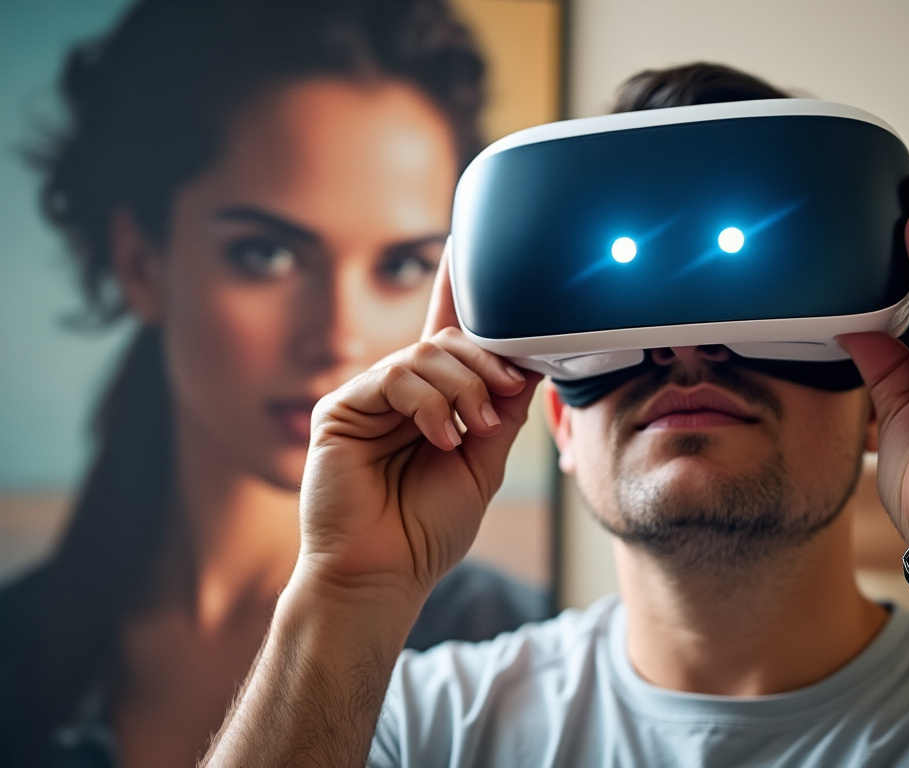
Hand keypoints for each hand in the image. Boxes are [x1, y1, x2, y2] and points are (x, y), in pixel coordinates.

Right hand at [296, 245, 540, 603]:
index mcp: (431, 402)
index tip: (471, 249)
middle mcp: (398, 393)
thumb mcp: (482, 465)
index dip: (459, 292)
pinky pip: (393, 378)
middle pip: (446, 341)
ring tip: (473, 430)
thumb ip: (500, 414)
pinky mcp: (340, 409)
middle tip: (503, 400)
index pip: (448, 336)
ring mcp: (367, 398)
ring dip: (463, 387)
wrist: (383, 576)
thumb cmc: (427, 528)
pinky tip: (440, 437)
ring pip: (423, 355)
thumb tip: (526, 366)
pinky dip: (428, 404)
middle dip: (486, 363)